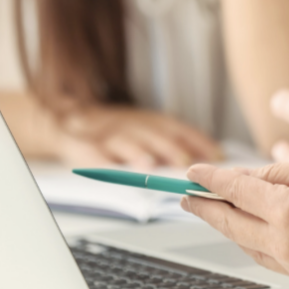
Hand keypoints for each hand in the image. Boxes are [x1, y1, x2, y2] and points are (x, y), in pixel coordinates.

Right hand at [51, 104, 220, 168]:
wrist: (71, 118)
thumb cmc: (118, 128)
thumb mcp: (148, 129)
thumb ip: (174, 142)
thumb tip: (211, 161)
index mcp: (151, 122)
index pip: (180, 129)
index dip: (199, 141)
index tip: (217, 155)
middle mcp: (133, 125)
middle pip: (155, 135)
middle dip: (172, 148)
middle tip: (186, 162)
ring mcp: (109, 135)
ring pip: (125, 142)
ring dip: (138, 152)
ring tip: (148, 165)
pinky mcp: (86, 147)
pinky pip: (92, 154)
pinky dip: (100, 162)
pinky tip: (107, 170)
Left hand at [181, 156, 288, 280]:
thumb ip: (278, 171)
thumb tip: (243, 177)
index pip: (235, 191)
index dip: (209, 179)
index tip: (192, 172)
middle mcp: (285, 241)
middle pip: (230, 222)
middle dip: (205, 207)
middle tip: (186, 195)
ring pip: (243, 242)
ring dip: (226, 224)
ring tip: (213, 208)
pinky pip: (264, 256)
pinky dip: (249, 240)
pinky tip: (246, 227)